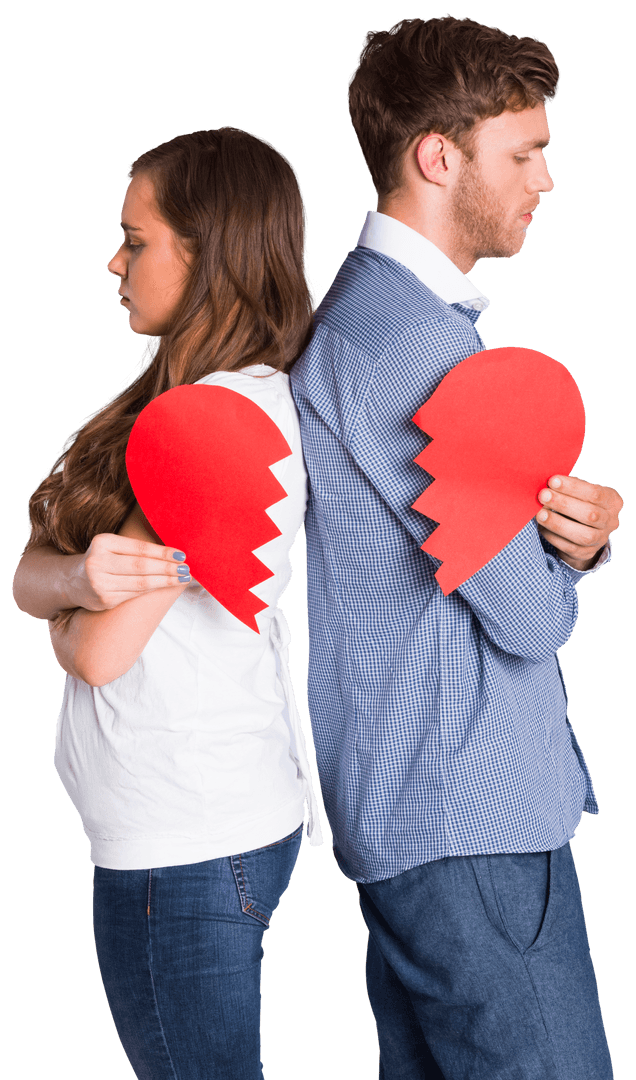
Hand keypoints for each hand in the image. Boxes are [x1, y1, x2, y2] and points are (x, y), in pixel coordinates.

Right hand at [70, 530, 189, 610]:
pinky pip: (134, 594)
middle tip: (186, 569)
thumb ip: (134, 547)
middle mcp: (97, 562)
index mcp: (102, 543)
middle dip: (167, 568)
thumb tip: (171, 550)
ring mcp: (99, 583)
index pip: (138, 549)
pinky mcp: (104, 600)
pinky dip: (153, 591)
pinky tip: (165, 586)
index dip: (162, 553)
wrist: (72, 582)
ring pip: (140, 583)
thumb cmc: (102, 559)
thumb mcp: (111, 546)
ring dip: (165, 581)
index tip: (181, 555)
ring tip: (182, 578)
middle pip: (141, 567)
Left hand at [535, 475, 622, 570]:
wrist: (582, 529)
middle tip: (543, 496)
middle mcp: (610, 521)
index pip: (595, 494)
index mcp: (612, 502)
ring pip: (583, 535)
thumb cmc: (579, 504)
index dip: (573, 487)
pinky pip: (570, 548)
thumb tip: (549, 484)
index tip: (552, 481)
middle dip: (564, 504)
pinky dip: (554, 537)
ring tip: (541, 514)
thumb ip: (569, 488)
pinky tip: (542, 528)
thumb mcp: (579, 493)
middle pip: (590, 515)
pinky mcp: (587, 553)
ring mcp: (601, 539)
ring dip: (559, 524)